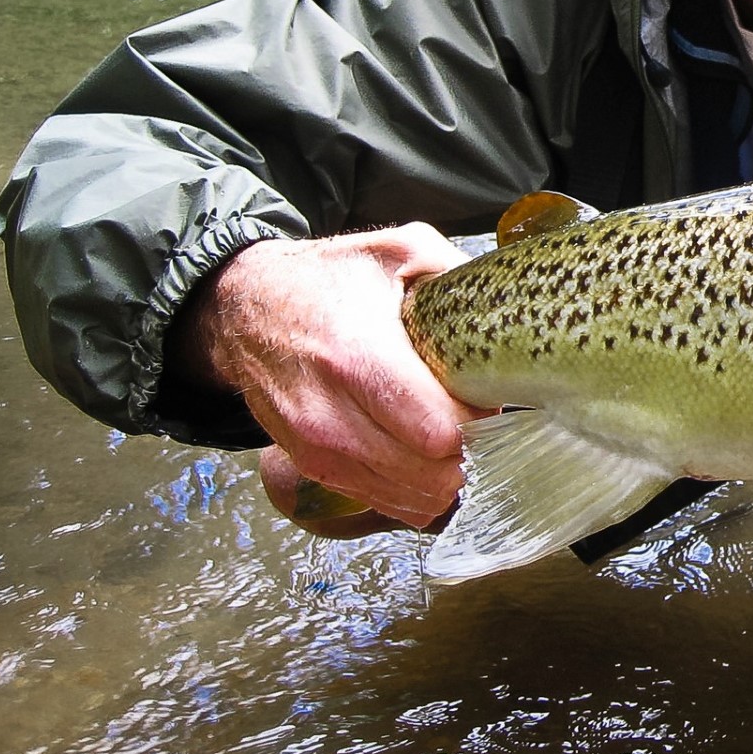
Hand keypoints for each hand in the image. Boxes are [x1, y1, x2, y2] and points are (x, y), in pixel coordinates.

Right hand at [173, 224, 488, 527]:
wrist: (246, 308)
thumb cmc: (326, 279)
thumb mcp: (398, 251)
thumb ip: (456, 272)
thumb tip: (506, 303)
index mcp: (357, 356)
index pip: (438, 431)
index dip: (482, 422)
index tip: (493, 398)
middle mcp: (331, 414)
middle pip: (431, 474)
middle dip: (472, 454)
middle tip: (484, 421)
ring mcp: (318, 448)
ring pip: (411, 498)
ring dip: (448, 477)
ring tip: (458, 436)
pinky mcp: (314, 468)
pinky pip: (385, 502)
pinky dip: (418, 490)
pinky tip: (429, 457)